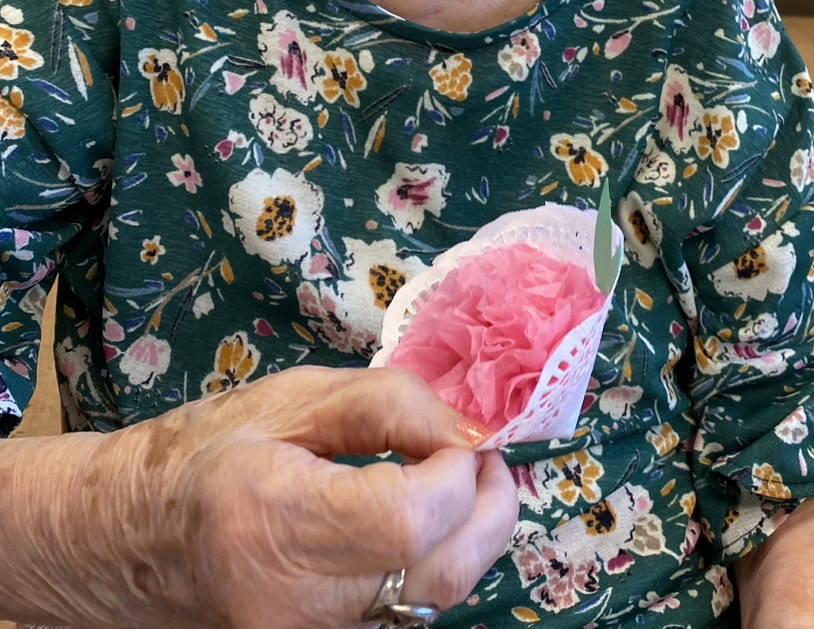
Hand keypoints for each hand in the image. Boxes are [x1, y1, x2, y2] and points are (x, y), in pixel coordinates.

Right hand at [9, 366, 518, 628]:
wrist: (130, 538)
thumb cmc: (207, 451)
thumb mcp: (293, 400)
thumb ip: (387, 405)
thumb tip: (470, 429)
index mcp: (273, 520)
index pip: (407, 519)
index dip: (456, 472)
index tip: (460, 435)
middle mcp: (294, 602)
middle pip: (441, 576)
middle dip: (489, 510)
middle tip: (484, 458)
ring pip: (435, 603)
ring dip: (470, 538)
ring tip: (455, 482)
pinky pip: (407, 614)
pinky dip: (435, 566)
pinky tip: (425, 524)